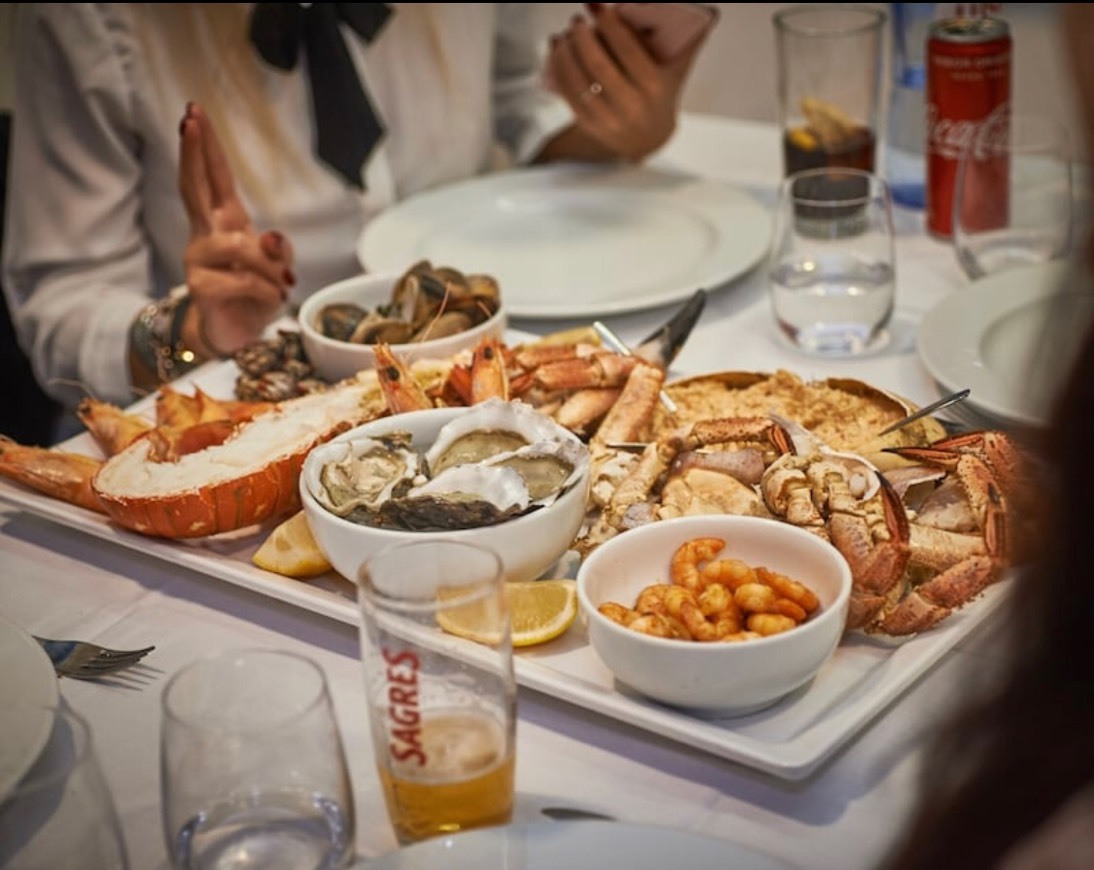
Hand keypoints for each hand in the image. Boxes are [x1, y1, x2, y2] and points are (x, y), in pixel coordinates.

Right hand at [177, 102, 293, 356]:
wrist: (237, 336)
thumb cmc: (256, 295)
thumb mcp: (279, 269)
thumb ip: (280, 251)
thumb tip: (272, 236)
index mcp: (226, 223)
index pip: (214, 178)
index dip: (205, 148)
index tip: (194, 112)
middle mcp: (206, 235)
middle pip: (194, 188)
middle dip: (193, 153)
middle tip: (189, 120)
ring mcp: (198, 261)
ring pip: (237, 246)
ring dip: (268, 265)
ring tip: (284, 283)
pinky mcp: (201, 288)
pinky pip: (241, 281)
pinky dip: (265, 290)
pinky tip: (272, 298)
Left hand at [545, 5, 709, 160]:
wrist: (649, 138)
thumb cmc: (662, 93)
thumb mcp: (677, 70)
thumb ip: (689, 41)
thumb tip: (705, 14)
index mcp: (654, 87)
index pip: (626, 50)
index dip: (608, 24)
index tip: (596, 5)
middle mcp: (631, 105)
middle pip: (597, 64)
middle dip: (582, 36)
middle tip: (577, 20)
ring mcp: (609, 119)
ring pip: (578, 80)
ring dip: (565, 52)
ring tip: (565, 35)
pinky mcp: (590, 125)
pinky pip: (568, 94)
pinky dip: (558, 69)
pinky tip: (557, 50)